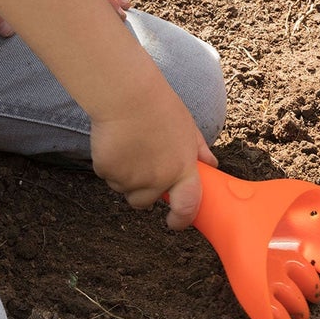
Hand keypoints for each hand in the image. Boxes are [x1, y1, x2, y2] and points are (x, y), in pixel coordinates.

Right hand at [91, 87, 216, 228]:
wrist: (128, 95)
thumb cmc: (160, 106)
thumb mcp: (188, 127)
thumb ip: (199, 150)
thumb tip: (212, 165)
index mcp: (182, 170)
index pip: (187, 206)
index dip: (181, 219)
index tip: (175, 222)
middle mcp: (158, 180)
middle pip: (145, 202)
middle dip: (142, 191)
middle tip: (140, 165)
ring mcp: (131, 178)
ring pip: (124, 188)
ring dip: (124, 176)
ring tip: (129, 145)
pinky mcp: (108, 171)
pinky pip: (107, 175)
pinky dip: (109, 164)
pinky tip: (114, 141)